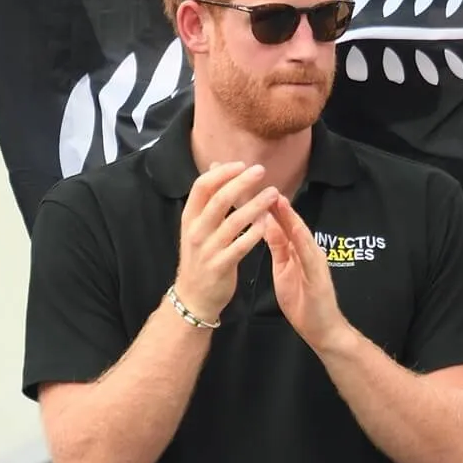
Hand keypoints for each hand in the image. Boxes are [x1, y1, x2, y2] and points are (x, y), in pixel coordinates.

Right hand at [173, 162, 277, 322]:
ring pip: (233, 221)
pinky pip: (241, 246)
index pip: (202, 186)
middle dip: (241, 182)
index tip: (241, 165)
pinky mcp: (220, 266)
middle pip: (219, 199)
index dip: (222, 172)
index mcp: (189, 218)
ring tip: (273, 194)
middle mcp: (196, 231)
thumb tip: (215, 167)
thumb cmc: (200, 257)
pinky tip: (269, 223)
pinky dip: (255, 233)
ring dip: (255, 205)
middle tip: (260, 171)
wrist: (193, 297)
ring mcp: (207, 249)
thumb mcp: (197, 226)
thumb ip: (207, 199)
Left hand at [263, 195, 349, 350]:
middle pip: (291, 223)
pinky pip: (309, 254)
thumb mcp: (283, 269)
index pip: (280, 223)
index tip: (251, 192)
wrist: (322, 329)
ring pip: (301, 234)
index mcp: (295, 250)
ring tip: (278, 199)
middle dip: (277, 204)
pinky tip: (295, 228)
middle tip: (263, 186)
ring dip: (290, 217)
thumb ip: (278, 247)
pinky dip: (302, 239)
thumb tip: (266, 224)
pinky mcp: (319, 274)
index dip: (266, 206)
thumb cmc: (302, 301)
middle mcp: (307, 251)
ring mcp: (315, 261)